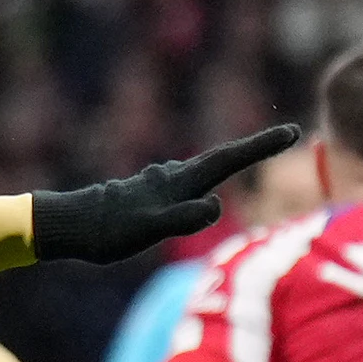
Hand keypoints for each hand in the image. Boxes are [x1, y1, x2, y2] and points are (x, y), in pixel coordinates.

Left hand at [31, 123, 305, 263]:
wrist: (70, 226)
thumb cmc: (109, 230)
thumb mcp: (149, 228)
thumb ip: (183, 218)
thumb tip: (214, 206)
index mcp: (180, 182)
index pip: (229, 160)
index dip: (261, 147)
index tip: (292, 131)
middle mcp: (173, 177)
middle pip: (222, 160)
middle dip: (254, 149)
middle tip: (287, 136)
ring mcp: (160, 184)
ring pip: (203, 172)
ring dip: (230, 163)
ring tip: (255, 153)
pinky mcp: (148, 194)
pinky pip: (185, 187)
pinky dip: (202, 184)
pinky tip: (198, 187)